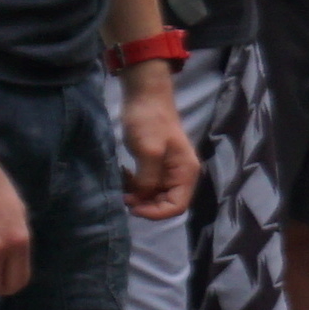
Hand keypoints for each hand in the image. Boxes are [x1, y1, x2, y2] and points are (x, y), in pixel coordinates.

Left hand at [119, 69, 197, 221]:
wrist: (145, 97)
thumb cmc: (149, 121)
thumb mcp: (149, 150)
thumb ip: (148, 178)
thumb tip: (143, 197)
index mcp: (186, 172)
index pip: (177, 206)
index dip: (156, 212)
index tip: (133, 206)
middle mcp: (180, 175)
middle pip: (166, 203)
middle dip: (145, 204)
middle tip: (124, 197)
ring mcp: (168, 170)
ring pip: (154, 195)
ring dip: (138, 195)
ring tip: (122, 184)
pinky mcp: (155, 165)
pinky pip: (147, 185)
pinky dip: (134, 185)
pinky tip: (124, 175)